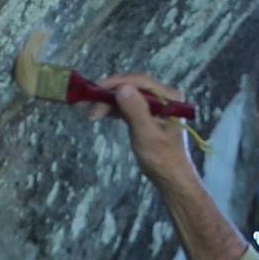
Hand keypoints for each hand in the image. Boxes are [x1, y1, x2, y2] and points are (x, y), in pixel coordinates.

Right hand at [90, 71, 194, 186]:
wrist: (170, 177)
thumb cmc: (162, 159)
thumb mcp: (147, 135)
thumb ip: (136, 111)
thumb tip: (122, 88)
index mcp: (170, 98)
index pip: (140, 81)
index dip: (117, 83)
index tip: (96, 88)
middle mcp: (164, 97)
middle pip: (132, 87)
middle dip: (109, 93)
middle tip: (88, 104)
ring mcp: (156, 105)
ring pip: (127, 96)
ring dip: (108, 102)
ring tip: (90, 112)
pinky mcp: (147, 114)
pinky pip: (128, 105)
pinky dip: (114, 109)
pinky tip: (99, 113)